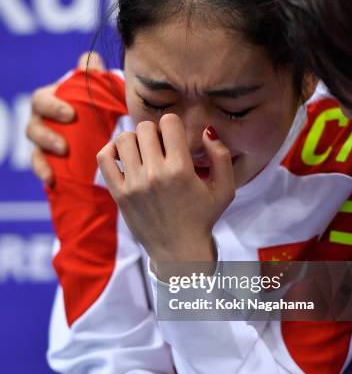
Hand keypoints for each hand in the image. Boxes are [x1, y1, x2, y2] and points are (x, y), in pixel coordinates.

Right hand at [26, 51, 104, 184]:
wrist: (106, 133)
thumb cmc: (102, 108)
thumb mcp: (104, 94)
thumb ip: (96, 78)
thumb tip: (92, 59)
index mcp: (52, 100)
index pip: (42, 100)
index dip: (52, 106)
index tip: (71, 114)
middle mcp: (44, 120)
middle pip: (33, 125)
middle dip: (46, 134)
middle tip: (64, 144)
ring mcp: (44, 142)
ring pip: (35, 147)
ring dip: (45, 154)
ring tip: (63, 158)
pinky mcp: (48, 160)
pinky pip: (40, 167)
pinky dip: (44, 172)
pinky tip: (51, 180)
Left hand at [96, 114, 234, 277]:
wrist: (179, 250)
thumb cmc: (203, 217)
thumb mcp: (224, 188)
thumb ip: (221, 155)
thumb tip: (206, 130)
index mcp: (181, 170)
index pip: (169, 123)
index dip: (173, 126)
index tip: (174, 139)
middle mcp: (155, 175)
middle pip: (145, 128)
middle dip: (154, 132)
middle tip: (159, 147)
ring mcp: (134, 184)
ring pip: (124, 139)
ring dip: (134, 140)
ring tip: (142, 152)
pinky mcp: (119, 194)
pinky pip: (105, 159)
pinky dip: (111, 150)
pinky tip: (123, 156)